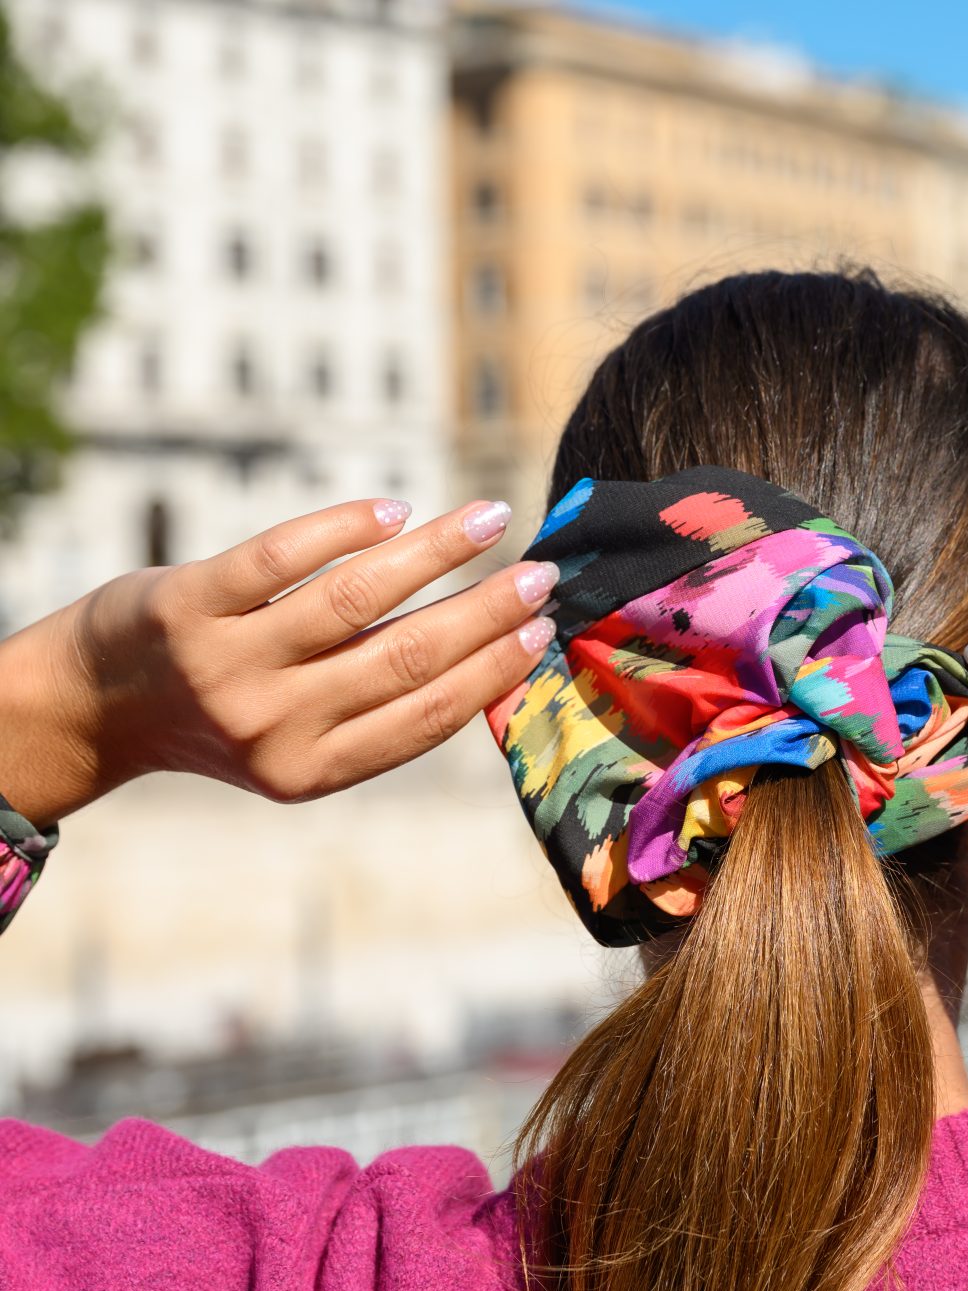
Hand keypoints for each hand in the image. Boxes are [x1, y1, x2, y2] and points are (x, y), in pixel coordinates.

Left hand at [0, 497, 557, 823]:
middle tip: (539, 574)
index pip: (425, 717)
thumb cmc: (218, 712)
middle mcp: (272, 727)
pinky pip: (281, 557)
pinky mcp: (188, 605)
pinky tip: (395, 511)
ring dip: (436, 553)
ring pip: (356, 600)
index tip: (543, 631)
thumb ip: (370, 712)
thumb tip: (484, 655)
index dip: (493, 673)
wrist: (95, 703)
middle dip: (485, 612)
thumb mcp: (293, 741)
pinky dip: (346, 528)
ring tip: (487, 520)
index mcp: (311, 773)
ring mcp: (227, 665)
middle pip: (405, 658)